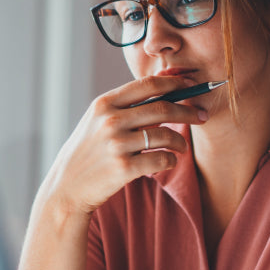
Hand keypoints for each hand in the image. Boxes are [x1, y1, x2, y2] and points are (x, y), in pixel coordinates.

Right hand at [44, 75, 207, 215]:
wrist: (67, 186)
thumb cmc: (88, 151)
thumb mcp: (98, 120)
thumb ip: (125, 105)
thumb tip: (164, 84)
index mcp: (104, 103)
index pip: (148, 85)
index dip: (175, 82)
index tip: (192, 84)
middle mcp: (110, 120)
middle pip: (163, 108)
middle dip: (188, 111)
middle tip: (202, 116)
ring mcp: (117, 144)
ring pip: (166, 135)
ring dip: (181, 141)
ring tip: (182, 146)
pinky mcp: (123, 168)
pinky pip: (161, 160)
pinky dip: (171, 160)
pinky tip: (168, 161)